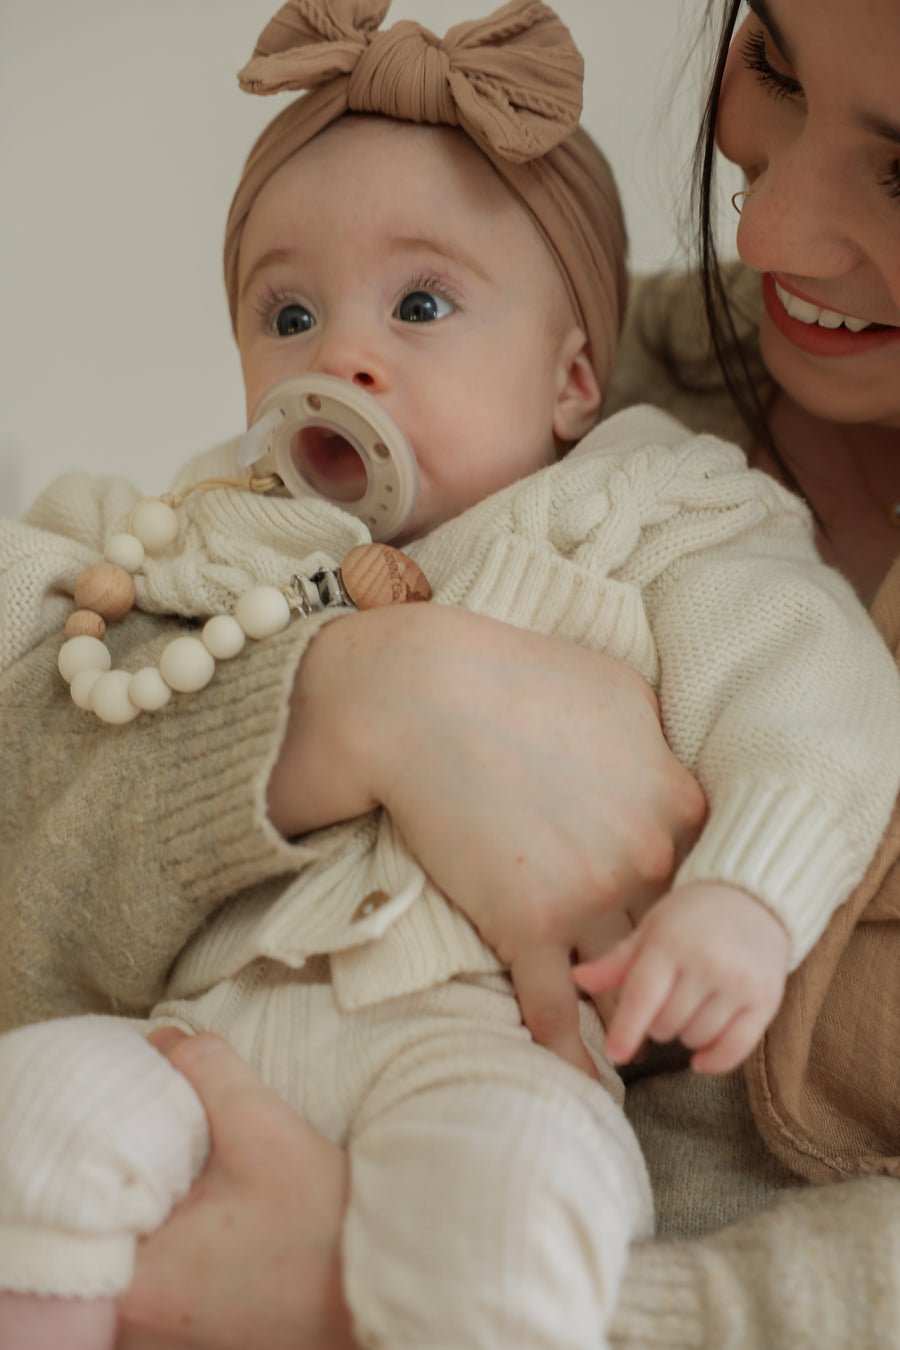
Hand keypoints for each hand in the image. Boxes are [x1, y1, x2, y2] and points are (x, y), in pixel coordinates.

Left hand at [118, 1032, 355, 1349]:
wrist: (385, 1279)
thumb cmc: (324, 1224)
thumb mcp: (263, 1127)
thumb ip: (205, 1070)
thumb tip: (162, 1040)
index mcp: (137, 1281)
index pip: (82, 1201)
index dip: (104, 1146)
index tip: (134, 1111)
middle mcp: (139, 1320)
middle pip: (105, 1223)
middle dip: (128, 1168)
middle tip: (161, 1124)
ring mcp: (167, 1331)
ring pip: (134, 1244)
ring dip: (155, 1198)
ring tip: (189, 1156)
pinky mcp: (197, 1326)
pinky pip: (161, 1266)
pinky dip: (174, 1227)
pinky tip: (209, 1196)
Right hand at [268, 604, 705, 1075]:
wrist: (422, 697)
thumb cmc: (516, 676)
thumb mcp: (617, 690)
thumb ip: (660, 740)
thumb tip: (669, 766)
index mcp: (676, 801)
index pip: (713, 878)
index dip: (698, 908)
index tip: (687, 928)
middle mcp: (646, 858)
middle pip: (677, 936)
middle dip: (675, 971)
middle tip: (670, 999)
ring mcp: (589, 898)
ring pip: (627, 981)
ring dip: (631, 1019)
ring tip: (633, 1047)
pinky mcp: (527, 926)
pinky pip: (557, 1010)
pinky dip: (570, 1053)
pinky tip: (578, 1082)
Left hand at [574, 882, 790, 1073]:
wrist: (755, 899)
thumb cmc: (692, 915)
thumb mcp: (651, 929)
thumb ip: (618, 961)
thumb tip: (579, 980)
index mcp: (671, 941)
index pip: (643, 996)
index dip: (626, 1029)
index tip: (615, 1054)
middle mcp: (707, 962)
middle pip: (667, 1023)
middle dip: (656, 1023)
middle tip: (665, 1001)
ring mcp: (739, 982)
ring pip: (697, 1037)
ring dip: (684, 1035)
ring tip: (688, 1008)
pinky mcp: (766, 999)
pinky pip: (735, 1049)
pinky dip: (714, 1060)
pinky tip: (701, 1057)